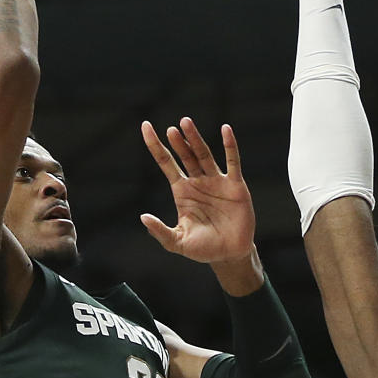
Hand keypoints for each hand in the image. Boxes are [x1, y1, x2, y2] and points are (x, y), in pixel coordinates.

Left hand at [140, 117, 255, 267]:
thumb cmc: (203, 249)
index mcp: (182, 192)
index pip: (165, 162)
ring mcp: (216, 181)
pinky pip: (232, 161)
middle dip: (178, 142)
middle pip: (185, 155)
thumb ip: (160, 231)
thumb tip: (143, 217)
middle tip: (172, 129)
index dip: (155, 145)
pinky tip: (225, 129)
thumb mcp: (177, 242)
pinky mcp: (235, 185)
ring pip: (204, 154)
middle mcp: (198, 182)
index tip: (145, 126)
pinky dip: (229, 145)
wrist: (230, 255)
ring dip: (196, 139)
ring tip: (186, 123)